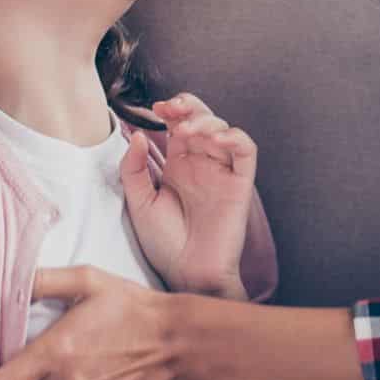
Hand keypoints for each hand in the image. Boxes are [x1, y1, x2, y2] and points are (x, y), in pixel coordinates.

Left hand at [121, 93, 256, 295]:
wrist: (187, 274)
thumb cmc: (164, 244)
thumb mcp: (139, 203)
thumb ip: (133, 170)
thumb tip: (136, 136)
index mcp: (178, 164)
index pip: (179, 123)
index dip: (171, 109)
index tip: (154, 108)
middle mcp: (202, 163)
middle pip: (203, 118)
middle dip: (189, 106)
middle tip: (171, 109)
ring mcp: (222, 172)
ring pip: (224, 128)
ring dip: (206, 121)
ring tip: (187, 131)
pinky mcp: (240, 183)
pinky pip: (246, 151)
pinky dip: (234, 137)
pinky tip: (215, 140)